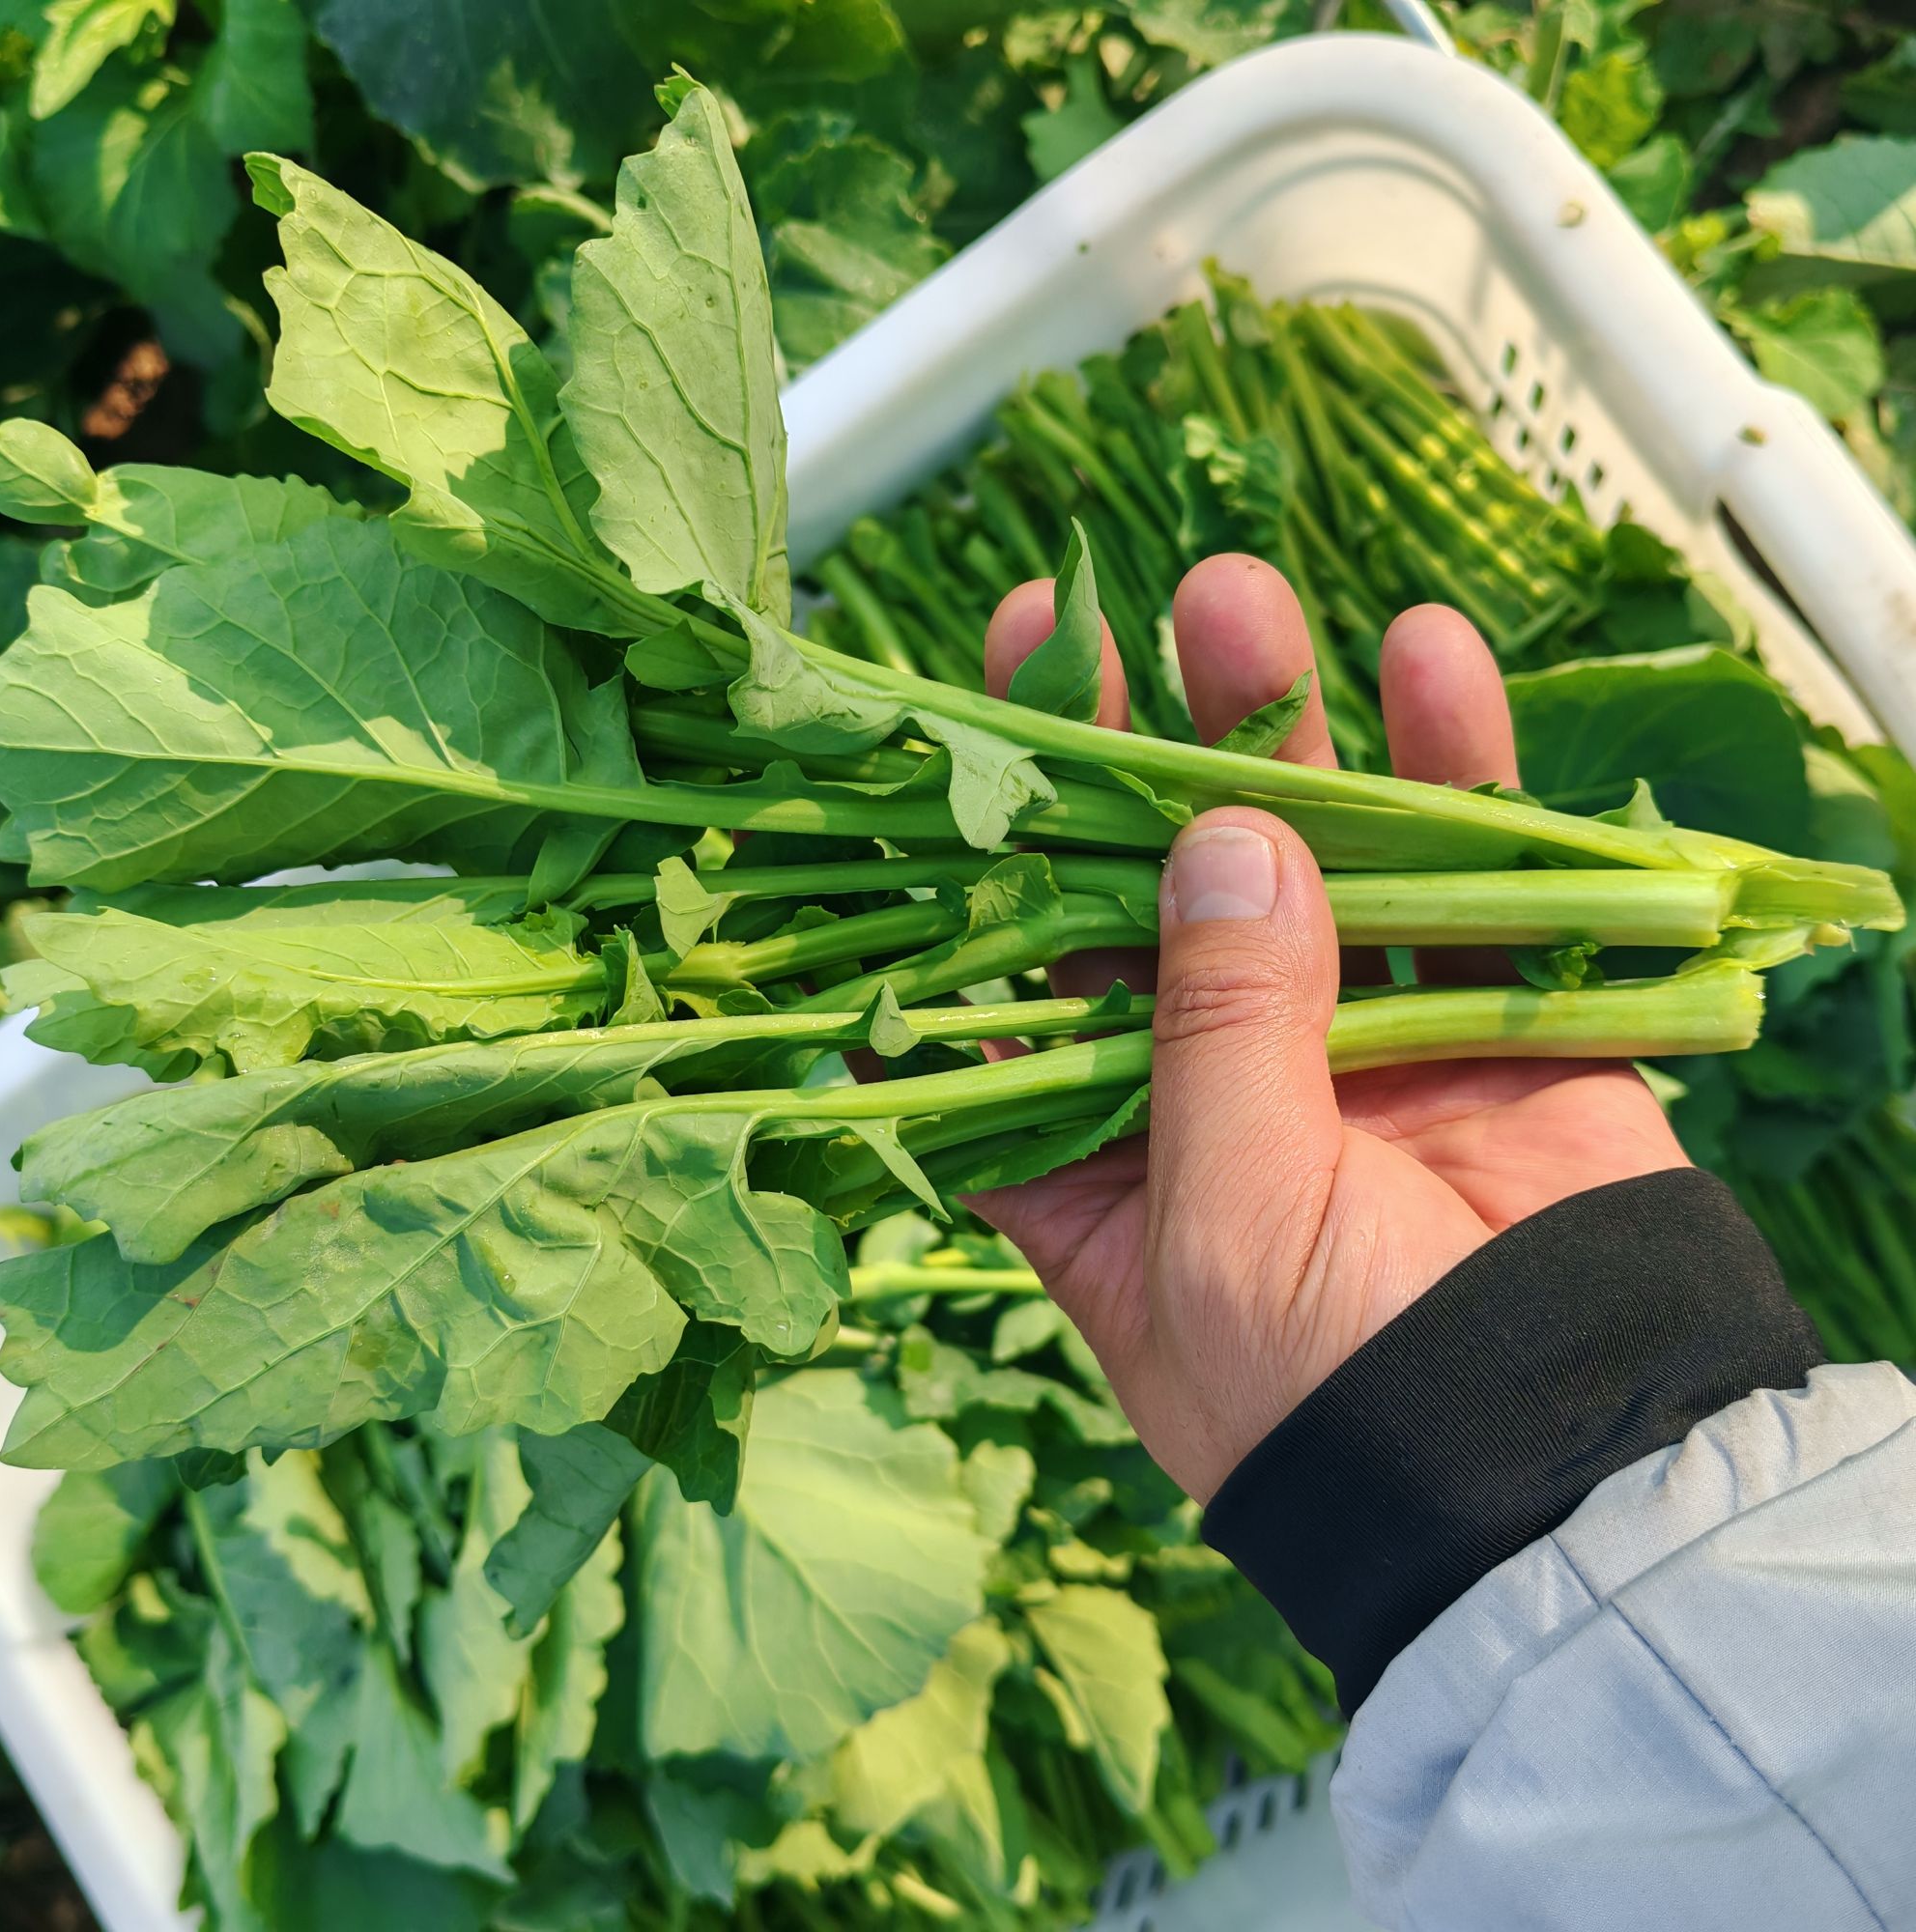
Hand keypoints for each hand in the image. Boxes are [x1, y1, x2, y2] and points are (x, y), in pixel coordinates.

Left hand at [967, 555, 1687, 1503]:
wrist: (1565, 1468)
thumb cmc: (1337, 1393)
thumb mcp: (1223, 1222)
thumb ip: (1213, 1029)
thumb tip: (1219, 841)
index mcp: (1097, 1159)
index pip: (1009, 984)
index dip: (976, 860)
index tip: (946, 737)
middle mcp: (1207, 1084)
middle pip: (1146, 890)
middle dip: (1118, 755)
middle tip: (1083, 615)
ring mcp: (1345, 1041)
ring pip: (1300, 855)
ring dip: (1273, 727)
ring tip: (1233, 595)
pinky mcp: (1481, 1018)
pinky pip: (1465, 876)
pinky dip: (1457, 773)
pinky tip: (1430, 657)